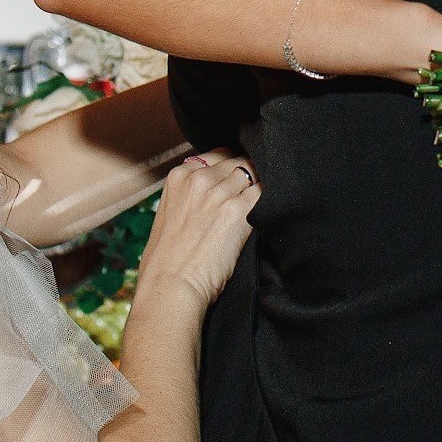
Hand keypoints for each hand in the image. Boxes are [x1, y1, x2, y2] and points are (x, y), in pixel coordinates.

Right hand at [136, 150, 259, 308]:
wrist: (169, 286)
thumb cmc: (167, 261)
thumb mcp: (169, 215)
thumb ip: (190, 196)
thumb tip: (215, 192)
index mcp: (180, 176)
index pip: (219, 155)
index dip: (233, 166)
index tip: (241, 179)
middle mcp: (199, 179)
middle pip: (239, 162)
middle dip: (250, 174)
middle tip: (258, 192)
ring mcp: (219, 193)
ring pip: (255, 174)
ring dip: (262, 187)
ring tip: (269, 201)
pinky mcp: (238, 212)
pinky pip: (265, 194)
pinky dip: (271, 201)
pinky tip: (274, 212)